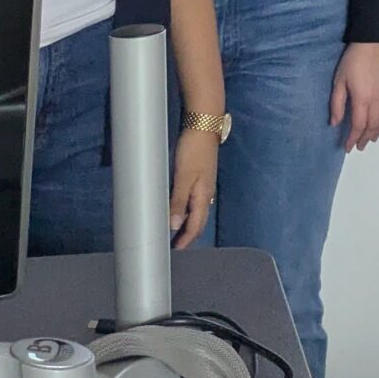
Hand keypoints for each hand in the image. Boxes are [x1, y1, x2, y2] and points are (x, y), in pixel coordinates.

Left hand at [169, 132, 217, 248]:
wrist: (204, 126)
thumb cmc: (194, 149)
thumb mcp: (183, 177)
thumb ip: (178, 201)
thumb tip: (173, 225)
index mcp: (203, 196)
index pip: (196, 226)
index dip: (186, 240)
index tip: (174, 251)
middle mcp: (206, 193)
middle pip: (198, 221)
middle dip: (187, 235)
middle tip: (173, 245)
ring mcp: (203, 184)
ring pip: (195, 211)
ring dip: (185, 223)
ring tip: (172, 231)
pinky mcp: (199, 176)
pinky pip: (192, 200)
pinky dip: (184, 209)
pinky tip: (176, 207)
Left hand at [332, 41, 378, 150]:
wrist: (374, 41)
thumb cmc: (354, 59)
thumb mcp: (339, 81)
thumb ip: (337, 104)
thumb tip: (335, 123)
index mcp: (363, 99)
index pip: (358, 126)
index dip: (353, 138)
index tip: (348, 146)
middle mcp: (378, 100)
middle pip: (373, 126)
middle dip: (365, 138)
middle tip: (360, 146)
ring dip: (378, 131)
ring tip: (372, 139)